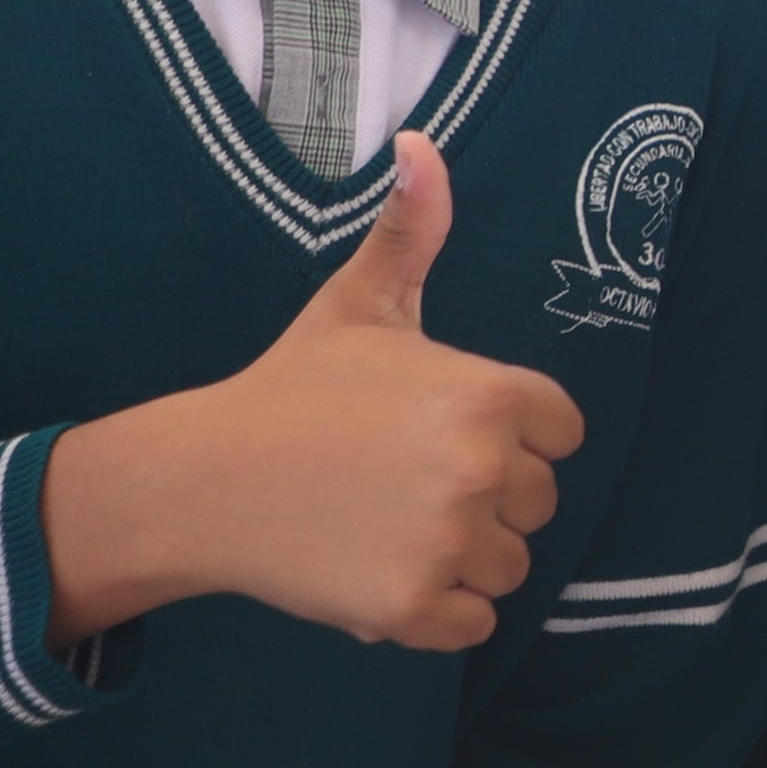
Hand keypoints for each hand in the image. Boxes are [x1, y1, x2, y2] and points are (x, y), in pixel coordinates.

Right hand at [42, 131, 580, 647]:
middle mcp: (485, 467)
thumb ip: (411, 230)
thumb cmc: (292, 390)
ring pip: (508, 567)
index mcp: (493, 394)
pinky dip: (435, 613)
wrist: (206, 479)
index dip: (509, 437)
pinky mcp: (414, 605)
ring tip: (386, 525)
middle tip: (400, 482)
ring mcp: (450, 541)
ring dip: (460, 559)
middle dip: (483, 499)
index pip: (560, 434)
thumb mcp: (359, 304)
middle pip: (538, 504)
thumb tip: (421, 143)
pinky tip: (378, 573)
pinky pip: (472, 624)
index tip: (440, 434)